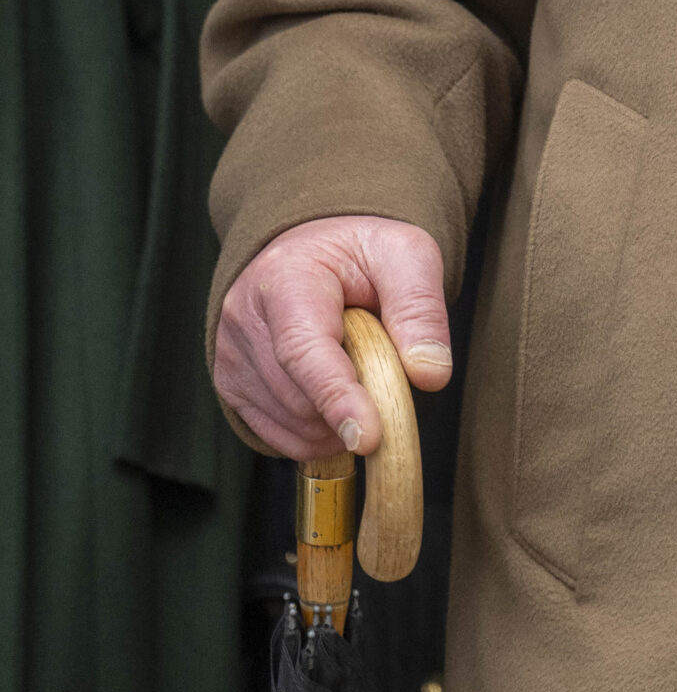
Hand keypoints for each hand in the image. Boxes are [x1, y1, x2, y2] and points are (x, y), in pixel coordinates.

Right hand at [215, 215, 451, 459]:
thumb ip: (420, 306)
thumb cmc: (362, 253)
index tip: (370, 438)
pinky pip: (283, 439)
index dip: (337, 398)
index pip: (304, 349)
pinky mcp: (232, 389)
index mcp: (285, 276)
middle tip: (387, 365)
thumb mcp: (406, 255)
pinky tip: (340, 398)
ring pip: (294, 426)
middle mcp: (244, 318)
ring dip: (341, 419)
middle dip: (358, 404)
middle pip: (302, 398)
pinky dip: (322, 434)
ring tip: (357, 366)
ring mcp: (231, 357)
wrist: (313, 252)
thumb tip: (430, 374)